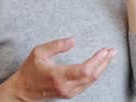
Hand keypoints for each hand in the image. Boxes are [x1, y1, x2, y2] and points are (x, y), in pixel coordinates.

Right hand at [0, 37, 115, 100]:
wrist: (23, 91)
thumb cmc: (30, 70)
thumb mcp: (38, 52)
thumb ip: (56, 45)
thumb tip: (73, 40)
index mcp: (58, 75)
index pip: (84, 70)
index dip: (97, 60)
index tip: (104, 50)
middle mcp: (65, 86)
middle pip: (92, 76)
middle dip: (104, 63)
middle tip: (112, 51)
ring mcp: (68, 92)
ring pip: (91, 81)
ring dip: (102, 68)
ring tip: (109, 56)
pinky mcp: (69, 94)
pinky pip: (87, 84)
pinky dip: (95, 74)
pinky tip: (100, 66)